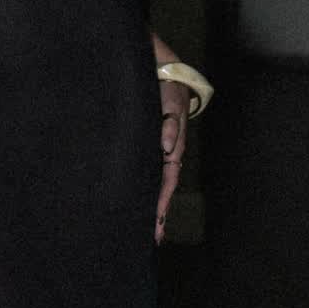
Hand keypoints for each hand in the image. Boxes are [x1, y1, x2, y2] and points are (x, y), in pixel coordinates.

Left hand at [154, 83, 189, 243]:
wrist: (158, 70)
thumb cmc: (166, 87)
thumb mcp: (170, 102)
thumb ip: (169, 123)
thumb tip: (167, 148)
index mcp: (172, 145)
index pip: (168, 180)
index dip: (163, 201)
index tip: (157, 222)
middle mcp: (164, 151)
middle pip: (162, 187)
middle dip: (158, 212)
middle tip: (153, 237)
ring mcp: (154, 148)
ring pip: (153, 181)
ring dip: (150, 202)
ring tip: (147, 227)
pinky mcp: (144, 143)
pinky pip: (145, 170)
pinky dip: (142, 186)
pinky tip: (136, 198)